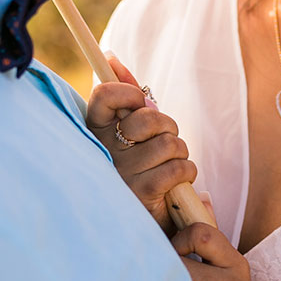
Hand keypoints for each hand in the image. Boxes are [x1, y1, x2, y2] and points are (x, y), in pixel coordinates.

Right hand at [84, 54, 193, 230]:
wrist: (143, 224)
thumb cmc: (140, 171)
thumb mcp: (133, 133)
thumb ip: (125, 97)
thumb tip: (110, 56)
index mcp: (94, 133)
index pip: (105, 95)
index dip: (129, 93)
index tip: (138, 104)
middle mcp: (101, 152)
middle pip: (149, 118)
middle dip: (168, 128)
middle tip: (162, 145)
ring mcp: (119, 173)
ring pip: (170, 144)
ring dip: (180, 154)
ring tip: (168, 168)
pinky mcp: (140, 193)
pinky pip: (180, 167)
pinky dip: (186, 174)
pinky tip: (174, 186)